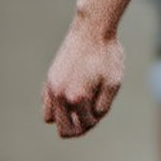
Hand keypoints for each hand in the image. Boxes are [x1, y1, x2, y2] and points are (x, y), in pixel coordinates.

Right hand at [42, 17, 124, 138]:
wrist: (92, 31)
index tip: (102, 108)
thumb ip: (102, 106)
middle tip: (92, 113)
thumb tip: (90, 120)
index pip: (85, 125)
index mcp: (78, 97)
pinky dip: (58, 106)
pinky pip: (47, 103)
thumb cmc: (107, 57)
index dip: (97, 121)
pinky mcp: (49, 78)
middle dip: (79, 127)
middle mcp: (60, 94)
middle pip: (63, 129)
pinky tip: (72, 96)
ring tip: (82, 106)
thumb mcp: (114, 84)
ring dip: (66, 118)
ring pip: (51, 118)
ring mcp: (51, 86)